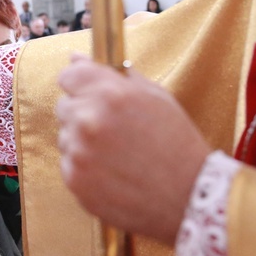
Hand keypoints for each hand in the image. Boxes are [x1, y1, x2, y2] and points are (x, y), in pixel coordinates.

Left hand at [56, 54, 211, 243]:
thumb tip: (77, 57)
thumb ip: (114, 75)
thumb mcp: (156, 97)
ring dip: (82, 141)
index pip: (68, 75)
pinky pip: (68, 163)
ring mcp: (78, 152)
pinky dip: (84, 167)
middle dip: (83, 113)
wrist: (190, 198)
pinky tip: (112, 172)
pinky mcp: (74, 180)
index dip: (80, 84)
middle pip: (64, 106)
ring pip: (65, 136)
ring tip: (117, 154)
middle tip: (113, 130)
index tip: (89, 93)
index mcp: (109, 93)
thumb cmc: (177, 144)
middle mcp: (88, 119)